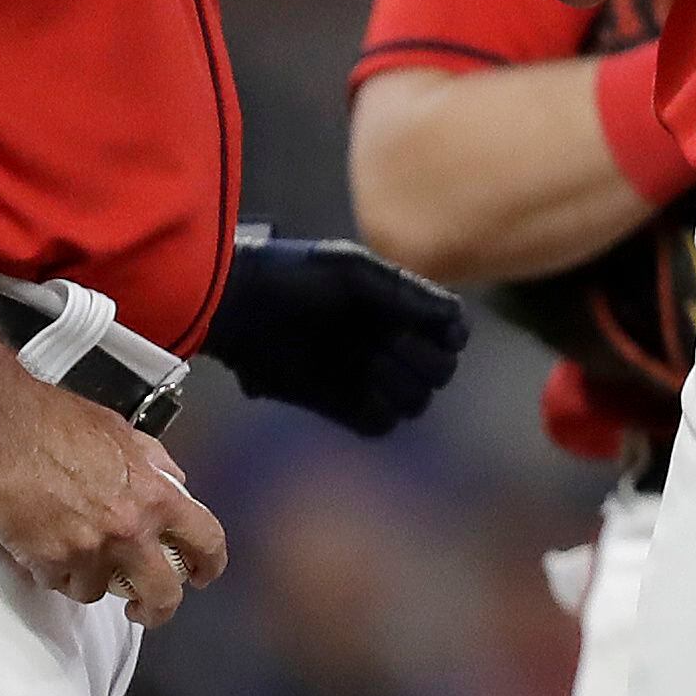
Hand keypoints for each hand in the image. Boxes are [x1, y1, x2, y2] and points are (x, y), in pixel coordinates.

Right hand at [0, 375, 228, 625]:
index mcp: (155, 495)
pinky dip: (55, 571)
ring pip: (100, 593)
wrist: (2, 426)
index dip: (208, 565)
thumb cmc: (55, 421)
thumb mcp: (122, 432)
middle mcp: (129, 530)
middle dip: (157, 608)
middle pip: (163, 594)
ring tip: (72, 548)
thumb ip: (154, 463)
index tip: (199, 576)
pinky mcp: (49, 563)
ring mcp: (89, 551)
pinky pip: (61, 584)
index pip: (206, 541)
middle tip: (144, 606)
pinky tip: (45, 544)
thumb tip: (174, 485)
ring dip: (89, 577)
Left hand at [204, 237, 469, 435]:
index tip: (433, 325)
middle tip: (385, 340)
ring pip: (415, 402)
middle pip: (440, 372)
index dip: (449, 334)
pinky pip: (379, 425)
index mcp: (394, 307)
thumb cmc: (295, 276)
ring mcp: (363, 376)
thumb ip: (407, 295)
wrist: (239, 305)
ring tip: (365, 362)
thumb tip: (455, 322)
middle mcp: (385, 343)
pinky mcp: (337, 405)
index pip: (451, 332)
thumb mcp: (354, 270)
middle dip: (423, 359)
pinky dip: (376, 410)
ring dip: (398, 383)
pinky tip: (355, 387)